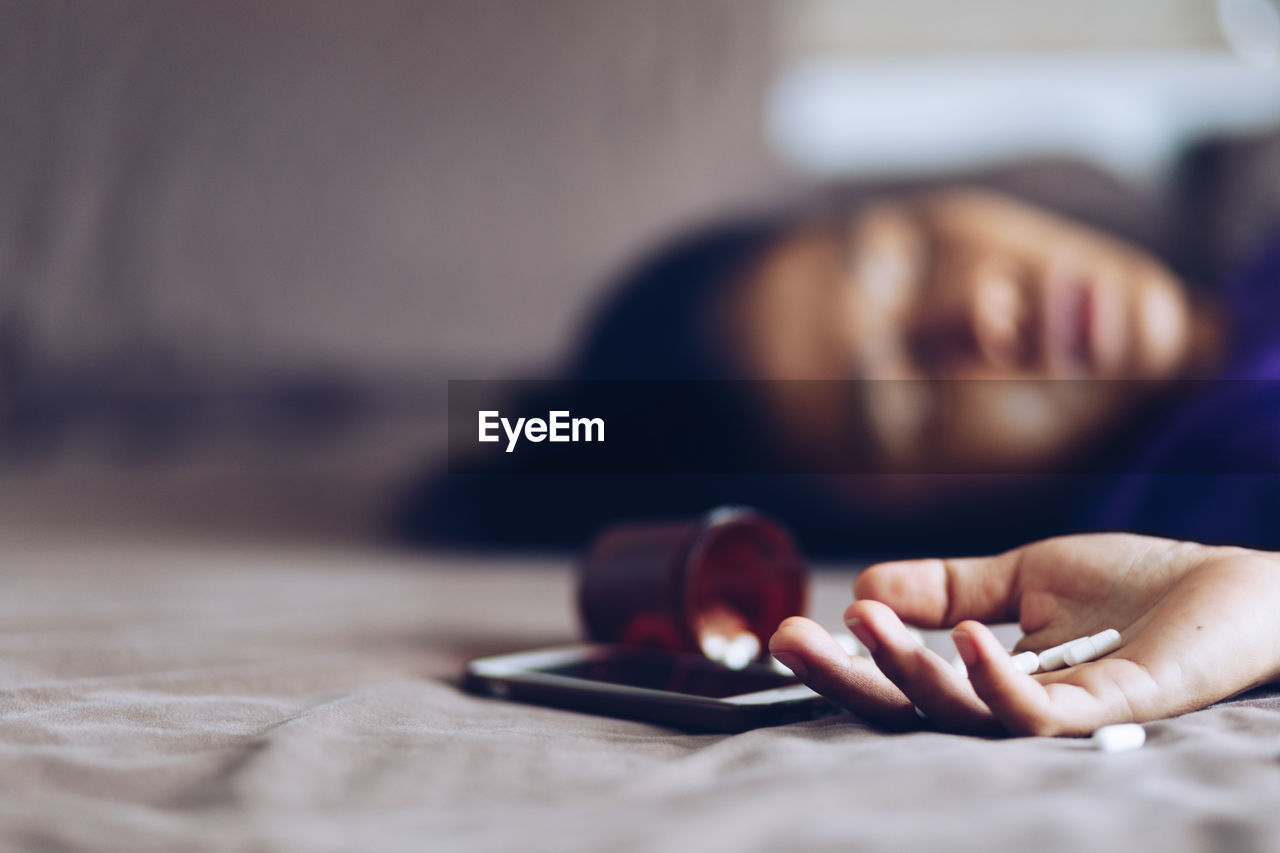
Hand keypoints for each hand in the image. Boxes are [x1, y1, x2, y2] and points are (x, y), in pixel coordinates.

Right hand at [768, 534, 1279, 735]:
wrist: (1238, 588)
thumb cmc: (1138, 588)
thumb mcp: (1021, 577)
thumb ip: (945, 586)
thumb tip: (863, 587)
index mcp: (990, 681)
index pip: (902, 684)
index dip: (842, 665)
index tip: (784, 633)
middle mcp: (1016, 709)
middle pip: (915, 714)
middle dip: (847, 680)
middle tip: (789, 642)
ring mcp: (1063, 715)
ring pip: (966, 717)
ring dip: (909, 673)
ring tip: (867, 624)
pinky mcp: (1115, 710)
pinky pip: (1042, 715)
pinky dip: (997, 682)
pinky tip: (965, 637)